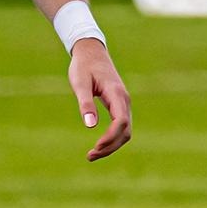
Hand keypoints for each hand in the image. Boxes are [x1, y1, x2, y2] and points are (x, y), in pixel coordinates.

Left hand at [67, 39, 131, 161]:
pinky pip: (121, 126)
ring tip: (92, 154)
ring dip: (112, 145)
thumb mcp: (80, 83)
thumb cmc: (83, 66)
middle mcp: (124, 100)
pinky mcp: (119, 105)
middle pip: (126, 131)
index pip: (121, 121)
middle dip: (110, 146)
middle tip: (90, 156)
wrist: (91, 51)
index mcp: (116, 93)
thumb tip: (90, 125)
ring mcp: (123, 103)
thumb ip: (85, 103)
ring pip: (125, 131)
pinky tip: (100, 144)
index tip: (95, 147)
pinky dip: (113, 138)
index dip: (111, 137)